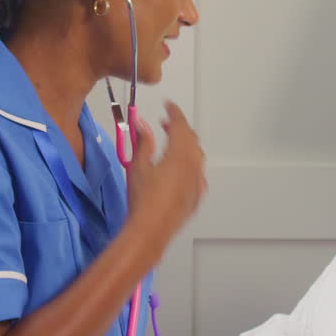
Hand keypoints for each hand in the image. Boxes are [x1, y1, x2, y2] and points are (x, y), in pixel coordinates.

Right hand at [125, 101, 206, 248]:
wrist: (150, 230)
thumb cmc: (142, 199)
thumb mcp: (138, 166)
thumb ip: (142, 142)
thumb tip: (141, 124)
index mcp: (180, 155)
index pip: (180, 125)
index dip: (174, 112)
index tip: (168, 105)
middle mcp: (193, 166)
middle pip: (191, 139)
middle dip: (180, 127)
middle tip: (166, 123)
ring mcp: (198, 182)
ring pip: (197, 155)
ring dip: (186, 144)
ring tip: (172, 143)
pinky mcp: (197, 196)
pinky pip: (198, 173)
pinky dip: (190, 163)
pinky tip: (180, 168)